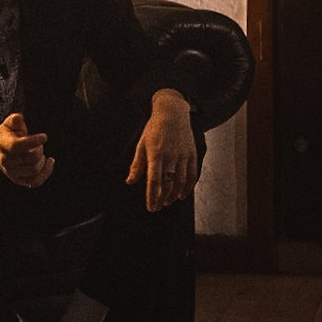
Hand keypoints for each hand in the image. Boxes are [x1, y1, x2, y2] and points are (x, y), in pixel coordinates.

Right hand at [0, 111, 54, 187]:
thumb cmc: (7, 135)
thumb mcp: (9, 124)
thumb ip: (15, 119)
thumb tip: (19, 118)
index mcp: (4, 145)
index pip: (18, 146)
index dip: (33, 141)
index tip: (44, 137)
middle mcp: (6, 160)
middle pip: (32, 157)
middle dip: (40, 149)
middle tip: (39, 144)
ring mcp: (12, 172)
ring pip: (35, 170)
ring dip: (42, 160)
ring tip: (40, 153)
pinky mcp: (18, 180)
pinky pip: (36, 182)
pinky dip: (46, 172)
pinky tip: (49, 162)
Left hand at [127, 91, 198, 212]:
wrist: (172, 113)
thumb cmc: (154, 129)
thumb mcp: (141, 144)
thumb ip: (137, 165)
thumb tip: (130, 181)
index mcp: (155, 154)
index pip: (154, 181)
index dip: (152, 197)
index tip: (151, 207)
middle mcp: (170, 156)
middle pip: (167, 184)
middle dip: (162, 198)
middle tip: (158, 206)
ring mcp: (183, 155)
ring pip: (180, 182)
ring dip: (174, 195)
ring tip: (167, 201)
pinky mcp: (192, 154)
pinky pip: (192, 175)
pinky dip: (188, 187)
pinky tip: (182, 194)